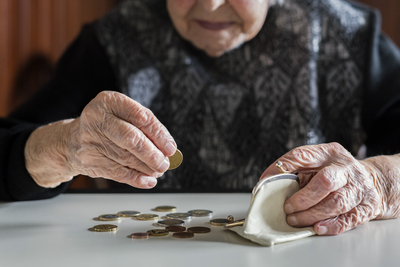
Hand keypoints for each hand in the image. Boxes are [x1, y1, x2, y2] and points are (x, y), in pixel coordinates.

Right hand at [25, 91, 175, 188]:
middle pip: (131, 138)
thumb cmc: (106, 126)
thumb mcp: (122, 115)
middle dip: (152, 154)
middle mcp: (96, 118)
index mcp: (109, 101)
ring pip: (126, 158)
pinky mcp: (88, 160)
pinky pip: (117, 172)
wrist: (71, 140)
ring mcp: (90, 140)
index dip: (159, 134)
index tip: (171, 147)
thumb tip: (167, 149)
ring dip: (147, 168)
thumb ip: (144, 127)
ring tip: (158, 170)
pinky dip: (136, 178)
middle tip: (165, 163)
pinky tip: (148, 180)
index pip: (140, 117)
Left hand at [259, 143, 383, 235]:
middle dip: (303, 198)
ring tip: (295, 220)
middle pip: (325, 181)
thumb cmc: (334, 173)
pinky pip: (349, 218)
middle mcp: (346, 168)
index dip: (282, 167)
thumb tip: (267, 182)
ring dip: (312, 214)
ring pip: (336, 203)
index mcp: (329, 153)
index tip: (266, 181)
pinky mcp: (366, 206)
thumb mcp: (317, 163)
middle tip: (287, 208)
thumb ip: (295, 170)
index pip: (303, 155)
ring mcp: (359, 187)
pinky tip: (317, 227)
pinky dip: (331, 225)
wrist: (372, 180)